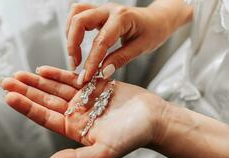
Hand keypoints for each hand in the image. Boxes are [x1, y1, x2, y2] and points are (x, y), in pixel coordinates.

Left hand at [0, 66, 165, 157]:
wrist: (153, 119)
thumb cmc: (132, 137)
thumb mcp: (104, 151)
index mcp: (74, 129)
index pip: (45, 117)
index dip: (27, 107)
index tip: (9, 97)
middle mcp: (76, 114)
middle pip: (45, 100)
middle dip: (26, 91)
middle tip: (5, 81)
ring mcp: (84, 99)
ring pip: (55, 88)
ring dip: (37, 80)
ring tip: (18, 74)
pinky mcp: (94, 85)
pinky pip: (72, 78)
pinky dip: (57, 73)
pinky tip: (42, 69)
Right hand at [66, 1, 192, 83]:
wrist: (158, 19)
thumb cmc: (153, 31)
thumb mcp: (141, 48)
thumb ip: (120, 59)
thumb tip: (102, 72)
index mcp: (122, 18)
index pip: (100, 41)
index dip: (91, 61)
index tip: (86, 77)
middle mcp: (109, 10)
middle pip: (79, 20)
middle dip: (72, 44)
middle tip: (76, 65)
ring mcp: (102, 9)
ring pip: (76, 14)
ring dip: (70, 35)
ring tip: (74, 55)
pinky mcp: (98, 13)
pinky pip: (79, 14)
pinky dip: (73, 28)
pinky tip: (76, 42)